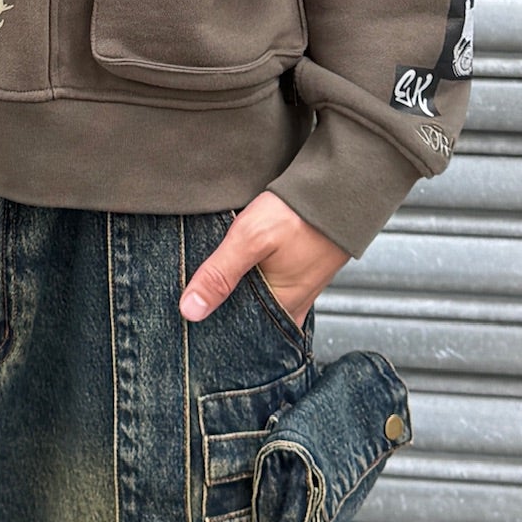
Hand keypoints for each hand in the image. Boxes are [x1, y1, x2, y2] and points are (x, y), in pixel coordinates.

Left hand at [179, 190, 348, 328]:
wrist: (336, 189)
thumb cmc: (298, 215)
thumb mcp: (250, 239)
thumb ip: (220, 274)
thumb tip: (190, 310)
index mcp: (282, 311)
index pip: (237, 332)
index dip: (210, 323)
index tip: (185, 315)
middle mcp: (291, 307)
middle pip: (246, 316)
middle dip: (220, 307)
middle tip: (191, 296)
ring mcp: (296, 290)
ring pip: (255, 298)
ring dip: (234, 289)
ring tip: (209, 278)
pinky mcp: (296, 272)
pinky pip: (267, 284)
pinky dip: (249, 277)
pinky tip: (236, 264)